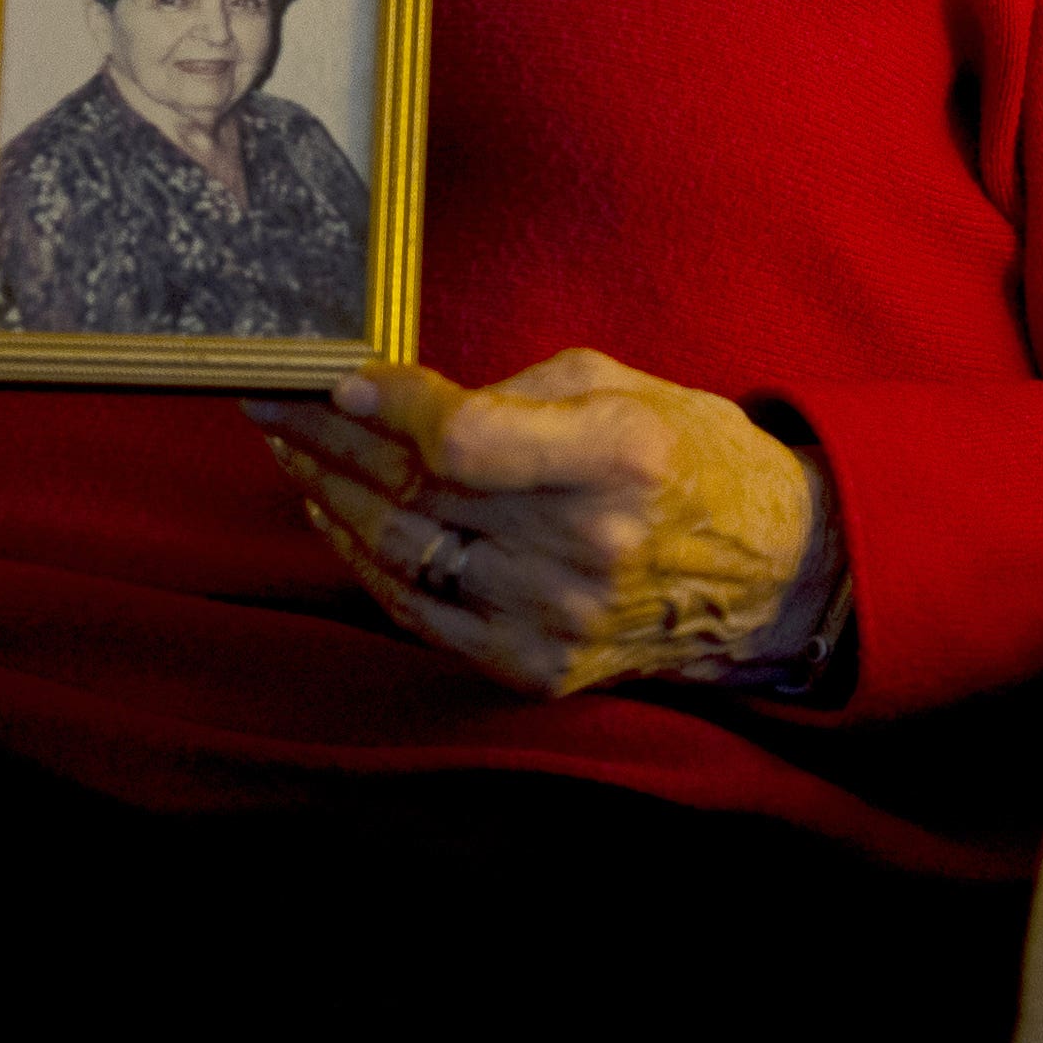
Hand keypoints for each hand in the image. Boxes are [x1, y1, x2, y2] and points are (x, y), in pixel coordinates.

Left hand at [257, 353, 840, 699]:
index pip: (465, 439)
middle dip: (330, 441)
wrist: (769, 575)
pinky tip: (336, 517)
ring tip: (292, 454)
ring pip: (404, 554)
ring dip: (331, 499)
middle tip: (274, 405)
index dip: (388, 408)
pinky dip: (366, 563)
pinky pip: (420, 612)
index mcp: (621, 458)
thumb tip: (397, 398)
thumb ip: (513, 392)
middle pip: (418, 493)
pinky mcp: (536, 665)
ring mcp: (558, 617)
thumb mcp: (623, 387)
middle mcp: (589, 546)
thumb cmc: (688, 459)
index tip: (337, 378)